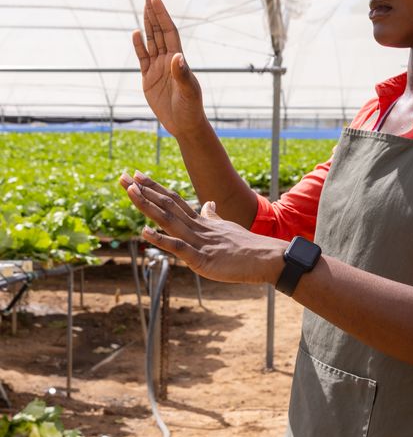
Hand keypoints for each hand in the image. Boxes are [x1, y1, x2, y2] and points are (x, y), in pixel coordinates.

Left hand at [119, 171, 286, 284]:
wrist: (267, 259)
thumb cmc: (248, 247)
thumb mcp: (227, 229)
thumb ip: (213, 218)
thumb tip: (208, 205)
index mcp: (202, 222)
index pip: (174, 200)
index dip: (154, 188)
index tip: (137, 176)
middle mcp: (197, 227)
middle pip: (166, 205)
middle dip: (143, 191)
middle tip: (122, 177)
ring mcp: (199, 242)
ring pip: (169, 220)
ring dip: (148, 206)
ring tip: (130, 192)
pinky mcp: (202, 259)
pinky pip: (178, 247)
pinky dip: (160, 240)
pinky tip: (144, 232)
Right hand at [132, 0, 208, 138]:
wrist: (184, 125)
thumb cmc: (191, 109)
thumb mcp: (188, 92)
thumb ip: (182, 75)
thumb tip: (178, 57)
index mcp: (178, 60)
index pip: (169, 32)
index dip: (162, 14)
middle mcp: (168, 60)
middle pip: (159, 31)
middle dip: (154, 12)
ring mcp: (158, 68)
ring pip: (151, 41)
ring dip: (147, 23)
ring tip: (144, 5)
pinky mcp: (149, 78)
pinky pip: (142, 58)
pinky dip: (138, 46)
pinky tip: (135, 33)